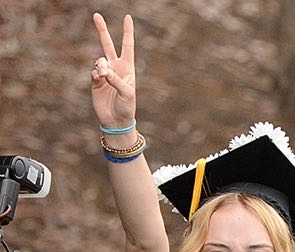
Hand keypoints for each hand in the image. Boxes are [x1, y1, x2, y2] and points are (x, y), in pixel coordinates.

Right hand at [90, 13, 136, 129]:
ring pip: (99, 60)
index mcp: (128, 67)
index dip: (127, 32)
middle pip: (108, 44)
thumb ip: (116, 80)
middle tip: (96, 15)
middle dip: (102, 30)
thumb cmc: (127, 107)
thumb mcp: (127, 93)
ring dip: (102, 66)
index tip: (127, 17)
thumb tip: (103, 70)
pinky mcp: (95, 80)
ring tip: (105, 76)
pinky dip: (96, 74)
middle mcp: (116, 67)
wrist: (115, 120)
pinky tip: (100, 80)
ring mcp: (104, 73)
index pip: (127, 46)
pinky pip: (93, 71)